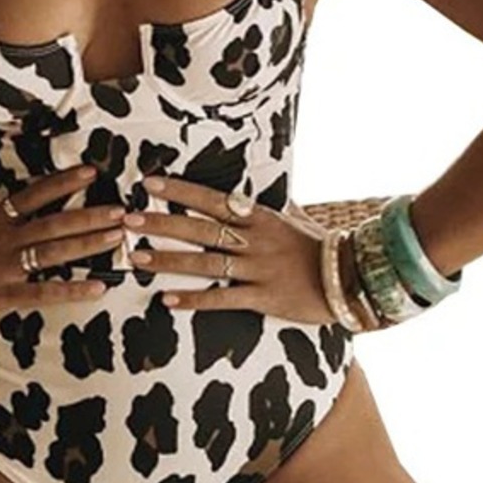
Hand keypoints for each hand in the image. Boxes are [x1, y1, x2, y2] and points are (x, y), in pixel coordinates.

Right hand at [0, 166, 128, 332]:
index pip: (34, 194)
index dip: (63, 182)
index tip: (91, 171)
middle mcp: (4, 240)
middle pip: (53, 222)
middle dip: (90, 214)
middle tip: (122, 209)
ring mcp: (4, 268)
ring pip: (53, 253)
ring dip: (88, 245)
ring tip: (117, 238)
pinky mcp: (2, 296)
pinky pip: (43, 293)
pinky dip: (71, 290)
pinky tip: (97, 289)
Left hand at [130, 176, 340, 325]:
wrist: (354, 278)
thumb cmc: (319, 248)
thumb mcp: (293, 218)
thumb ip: (268, 207)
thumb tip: (251, 191)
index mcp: (259, 217)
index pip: (211, 199)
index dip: (180, 190)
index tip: (149, 182)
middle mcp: (255, 240)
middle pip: (200, 228)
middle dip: (161, 223)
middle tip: (127, 219)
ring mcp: (259, 269)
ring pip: (205, 263)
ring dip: (167, 260)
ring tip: (136, 257)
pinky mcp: (265, 298)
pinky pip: (223, 299)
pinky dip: (194, 300)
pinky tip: (167, 300)